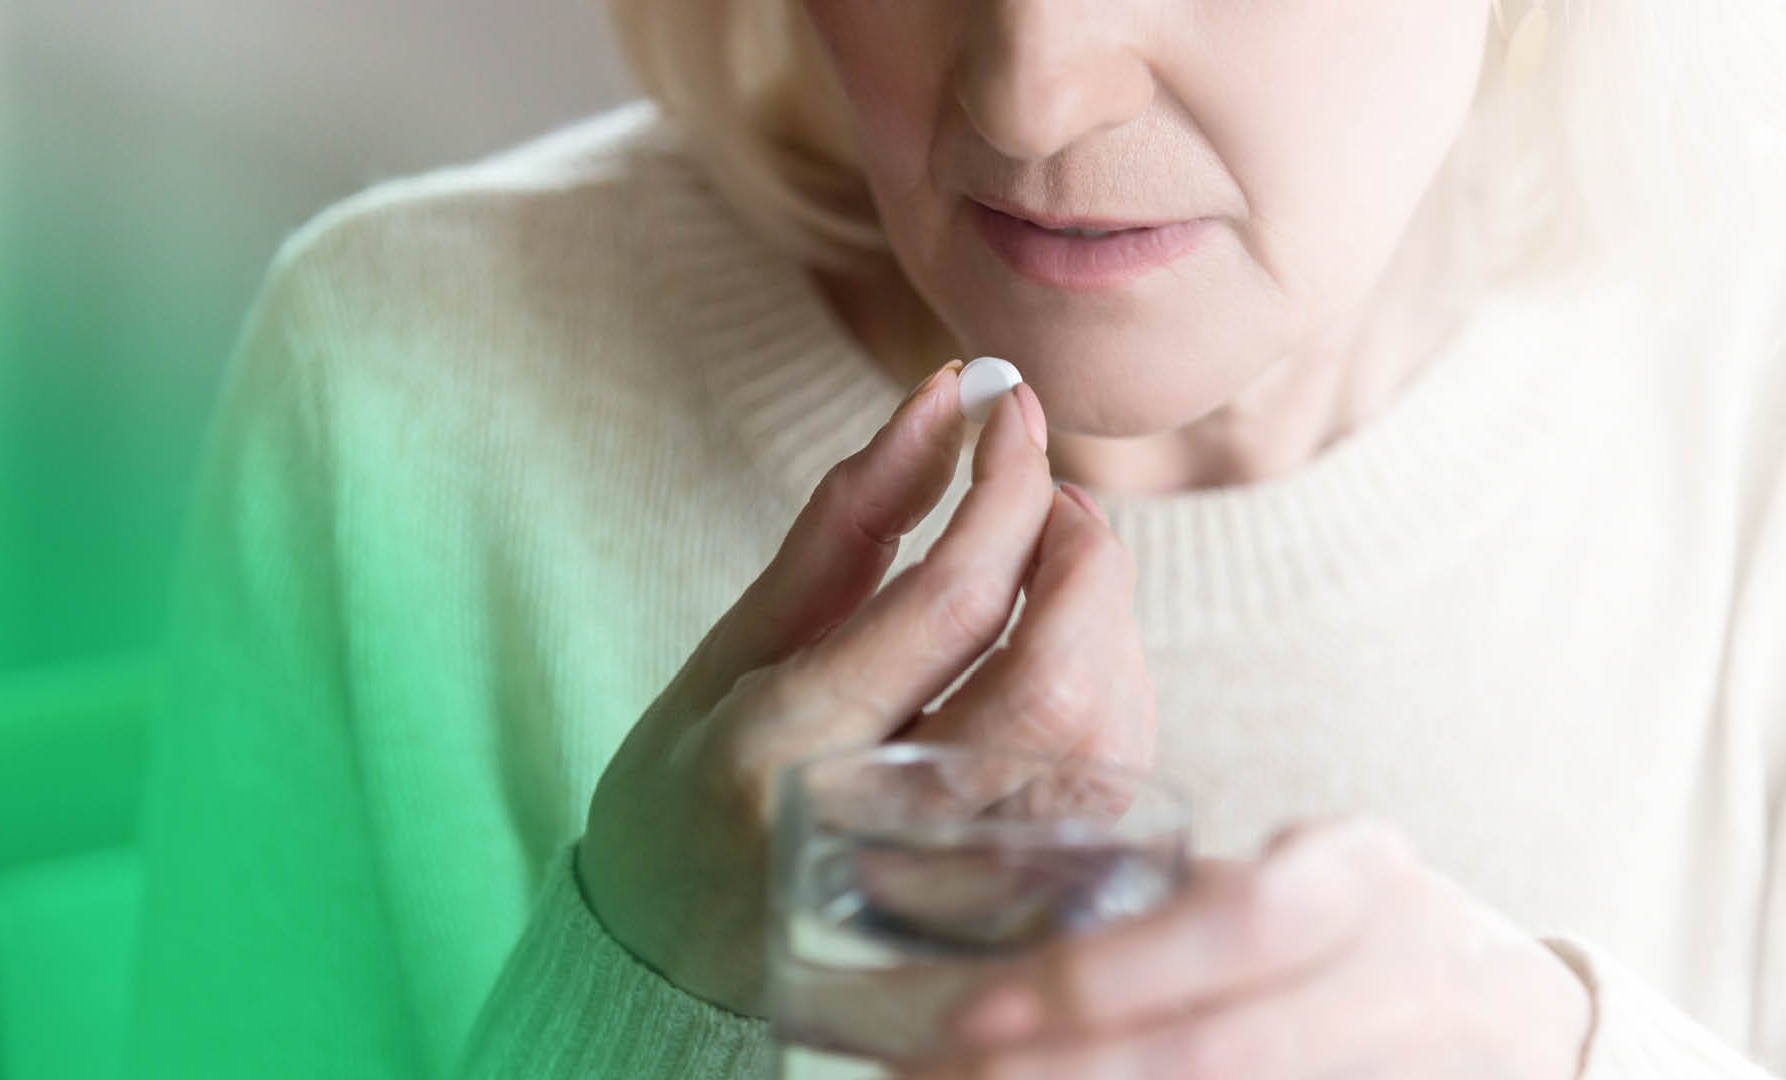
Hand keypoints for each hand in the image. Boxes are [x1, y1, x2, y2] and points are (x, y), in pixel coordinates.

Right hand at [579, 360, 1155, 1015]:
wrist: (674, 962)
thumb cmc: (691, 791)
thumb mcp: (735, 648)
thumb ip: (847, 526)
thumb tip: (940, 398)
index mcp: (783, 755)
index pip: (950, 603)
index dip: (1003, 485)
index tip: (1006, 403)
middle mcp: (882, 838)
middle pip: (1058, 682)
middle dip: (1081, 554)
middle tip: (1043, 490)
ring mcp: (958, 897)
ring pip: (1104, 742)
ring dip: (1105, 623)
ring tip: (1048, 564)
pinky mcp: (1013, 924)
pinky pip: (1110, 795)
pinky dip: (1111, 696)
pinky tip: (1064, 657)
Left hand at [915, 817, 1592, 1079]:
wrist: (1514, 1017)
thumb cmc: (1356, 937)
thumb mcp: (1287, 888)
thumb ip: (1170, 921)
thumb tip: (958, 976)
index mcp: (1359, 879)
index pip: (1239, 922)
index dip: (1101, 977)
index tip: (969, 1015)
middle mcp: (1402, 981)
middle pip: (1221, 1055)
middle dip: (1060, 1079)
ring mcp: (1411, 1072)